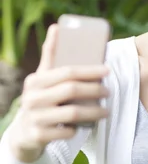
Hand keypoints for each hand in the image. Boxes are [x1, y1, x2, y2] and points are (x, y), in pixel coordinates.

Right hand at [8, 24, 109, 162]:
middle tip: (108, 91)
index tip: (107, 70)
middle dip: (94, 90)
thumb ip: (50, 56)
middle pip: (71, 91)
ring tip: (106, 111)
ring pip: (72, 113)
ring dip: (93, 112)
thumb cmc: (40, 100)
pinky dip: (79, 129)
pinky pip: (66, 132)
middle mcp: (32, 98)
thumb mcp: (42, 79)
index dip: (89, 70)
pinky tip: (86, 126)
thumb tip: (56, 27)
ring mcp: (34, 118)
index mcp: (35, 81)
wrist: (23, 134)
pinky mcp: (38, 136)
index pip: (67, 72)